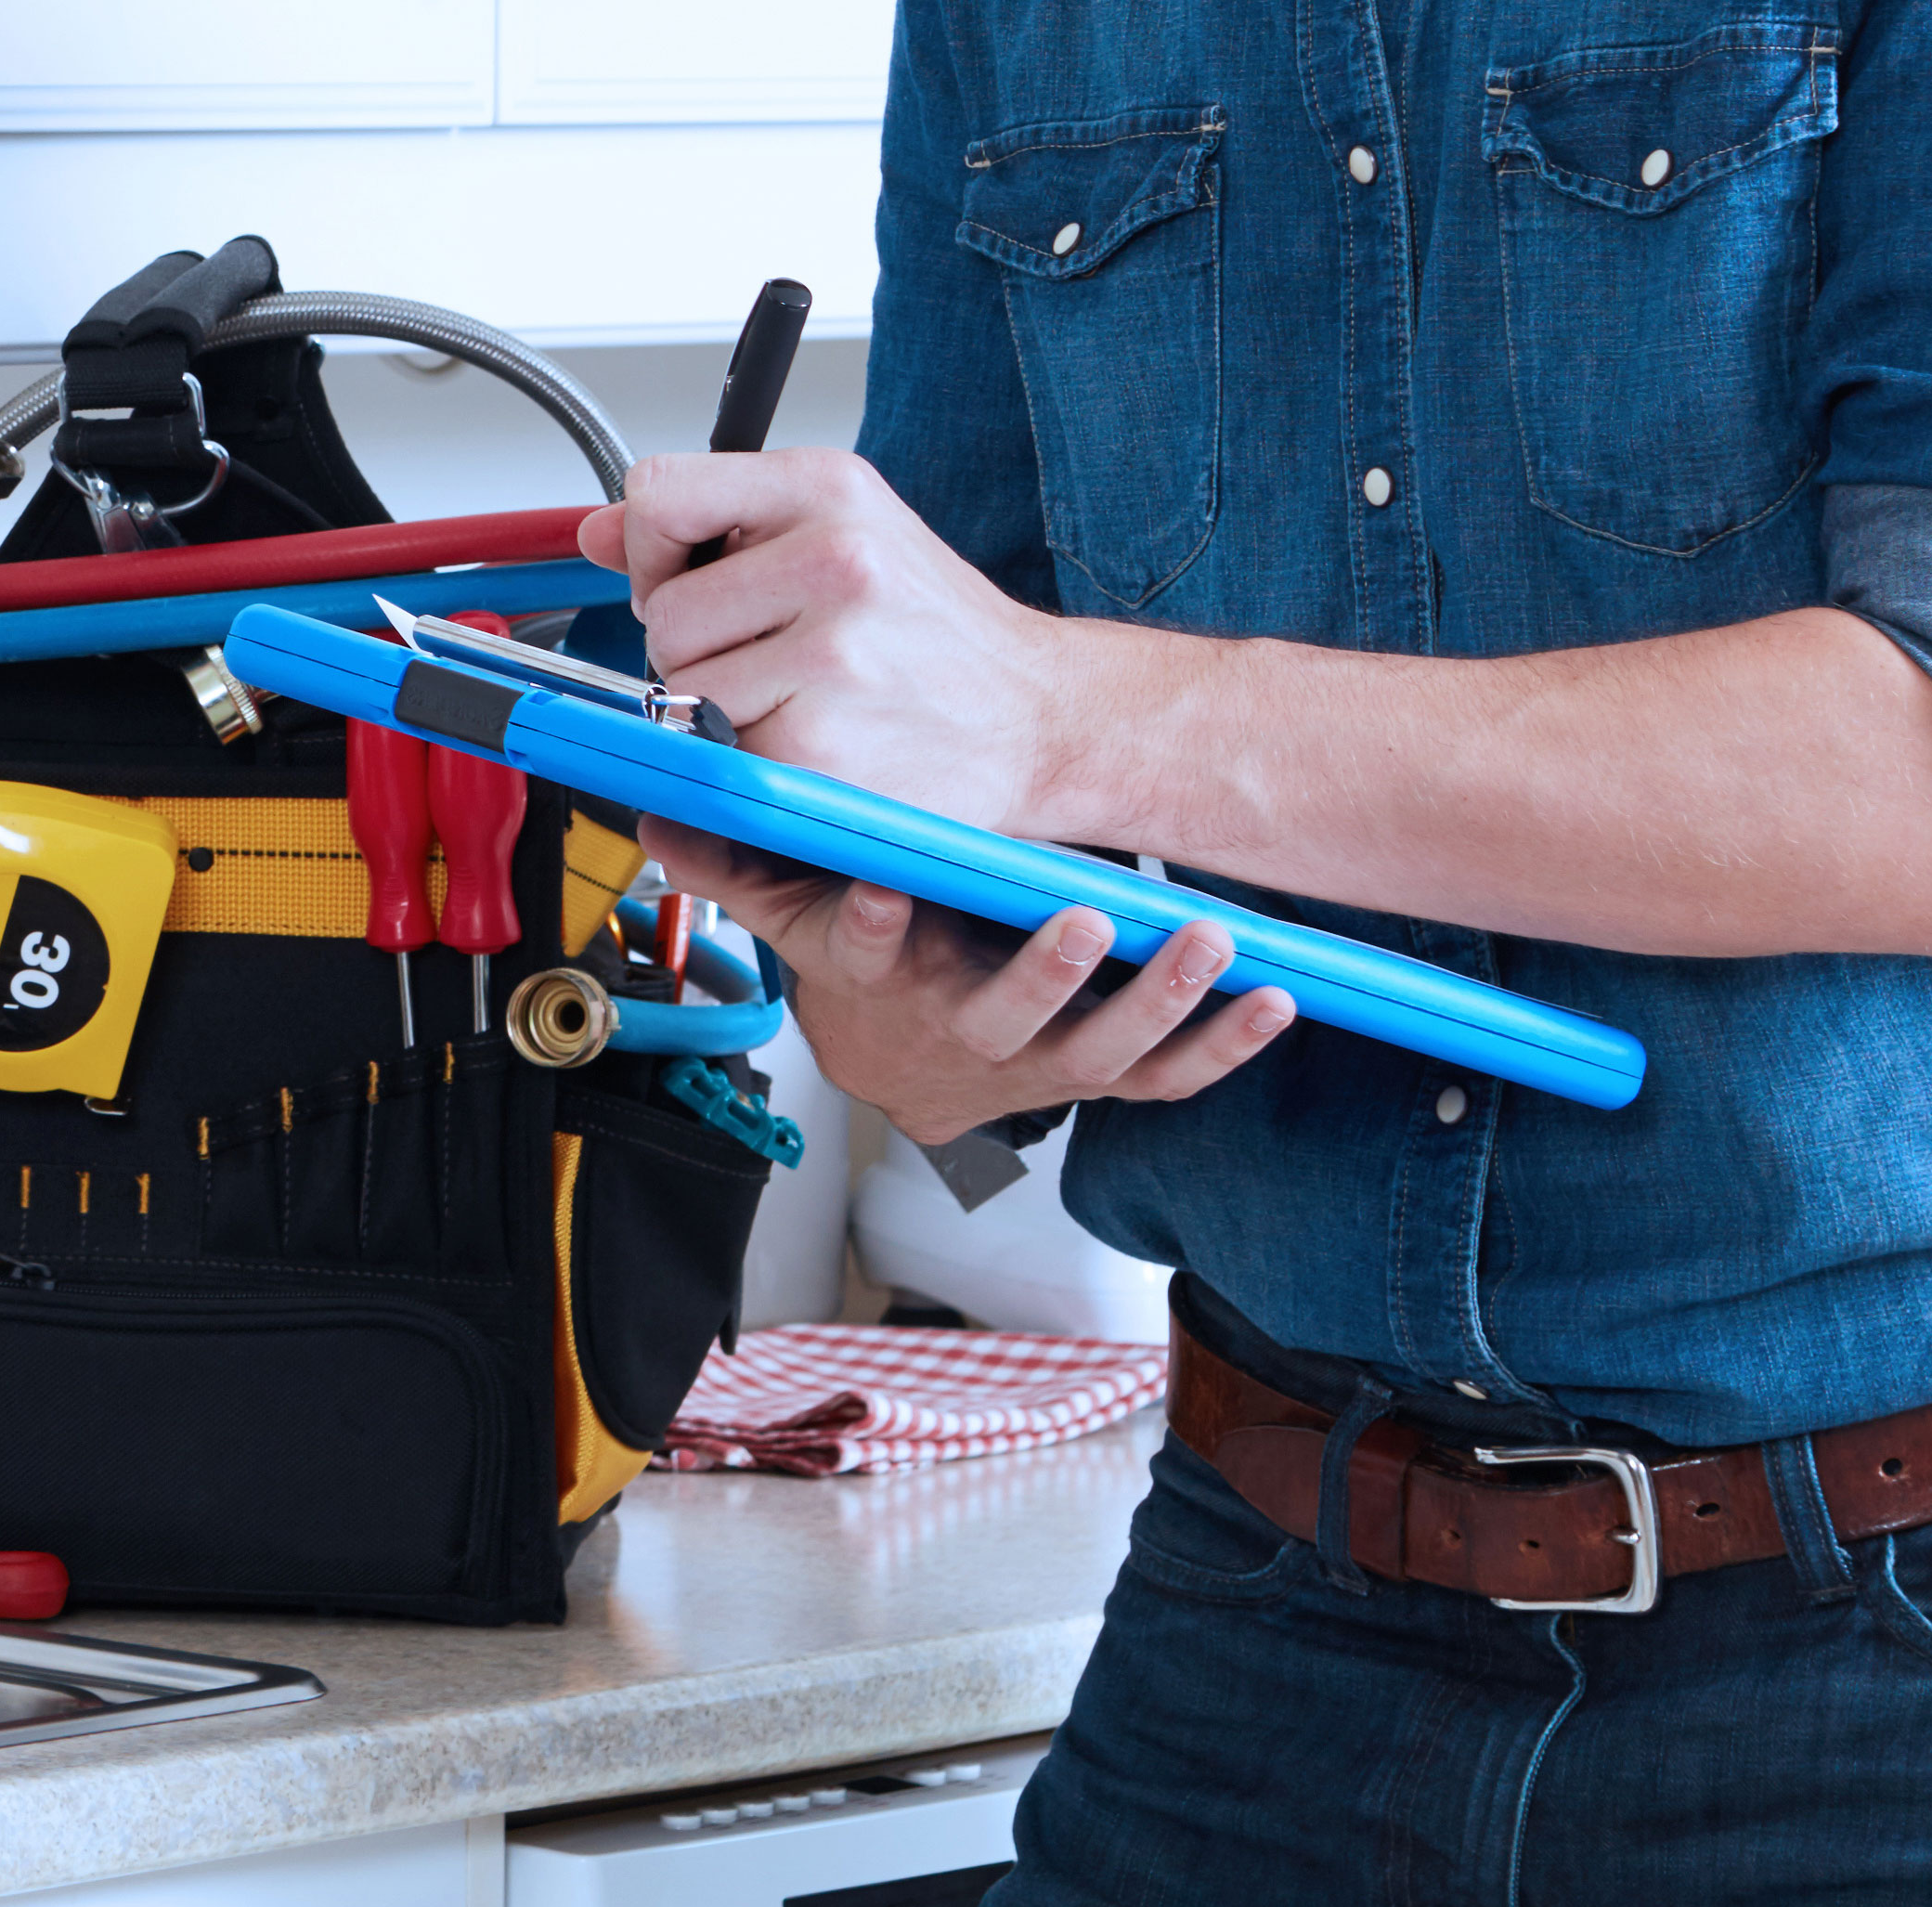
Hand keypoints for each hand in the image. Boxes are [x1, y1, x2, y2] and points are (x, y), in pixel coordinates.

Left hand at [577, 449, 1174, 840]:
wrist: (1043, 718)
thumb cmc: (934, 633)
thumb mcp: (838, 534)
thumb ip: (712, 526)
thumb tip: (594, 530)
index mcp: (829, 489)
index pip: (658, 492)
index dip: (651, 548)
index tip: (688, 577)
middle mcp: (836, 558)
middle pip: (662, 612)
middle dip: (696, 647)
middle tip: (772, 656)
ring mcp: (832, 654)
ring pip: (684, 689)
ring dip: (723, 710)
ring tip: (806, 697)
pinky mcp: (821, 744)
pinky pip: (722, 755)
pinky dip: (755, 761)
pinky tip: (821, 741)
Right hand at [649, 818, 1294, 1144]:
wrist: (907, 1071)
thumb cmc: (865, 972)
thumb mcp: (787, 916)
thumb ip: (733, 858)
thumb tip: (657, 804)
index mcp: (887, 982)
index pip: (865, 956)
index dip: (868, 927)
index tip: (880, 893)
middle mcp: (963, 1029)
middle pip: (1004, 1017)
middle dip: (1046, 972)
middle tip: (1086, 918)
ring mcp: (1040, 1059)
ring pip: (1101, 1048)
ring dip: (1159, 999)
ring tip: (1208, 941)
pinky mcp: (1100, 1076)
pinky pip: (1169, 1076)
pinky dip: (1224, 1046)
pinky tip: (1274, 1001)